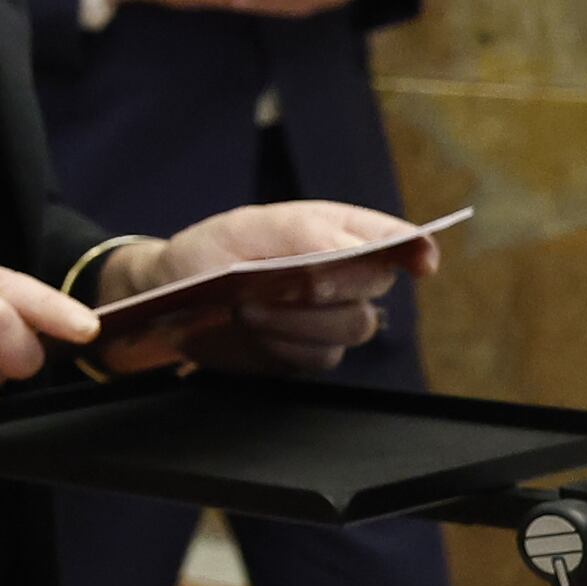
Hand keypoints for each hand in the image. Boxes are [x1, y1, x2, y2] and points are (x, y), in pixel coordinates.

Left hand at [100, 198, 427, 373]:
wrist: (166, 298)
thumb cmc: (208, 252)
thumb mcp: (243, 229)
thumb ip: (303, 233)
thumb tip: (355, 248)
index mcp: (333, 230)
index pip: (393, 239)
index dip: (414, 248)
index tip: (419, 263)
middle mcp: (341, 274)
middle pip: (375, 285)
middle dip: (332, 286)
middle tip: (280, 286)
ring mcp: (328, 317)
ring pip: (354, 326)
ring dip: (303, 319)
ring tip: (250, 308)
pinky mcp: (308, 352)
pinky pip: (322, 357)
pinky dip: (289, 345)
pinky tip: (255, 331)